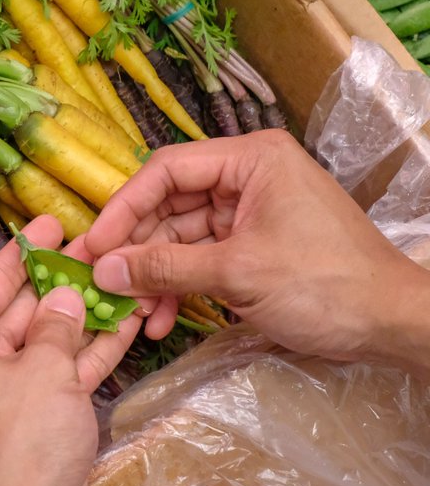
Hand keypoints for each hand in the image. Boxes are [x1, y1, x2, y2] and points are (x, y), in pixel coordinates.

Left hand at [0, 216, 141, 485]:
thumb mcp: (43, 372)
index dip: (26, 249)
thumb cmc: (18, 443)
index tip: (51, 222)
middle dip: (62, 281)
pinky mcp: (29, 418)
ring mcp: (0, 391)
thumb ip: (58, 326)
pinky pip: (57, 373)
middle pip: (20, 307)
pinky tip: (123, 324)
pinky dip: (87, 352)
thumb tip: (67, 297)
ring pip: (46, 340)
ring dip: (84, 315)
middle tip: (98, 249)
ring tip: (121, 280)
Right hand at [86, 130, 429, 366]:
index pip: (167, 170)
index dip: (124, 208)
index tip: (93, 243)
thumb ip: (165, 267)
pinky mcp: (253, 247)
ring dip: (155, 276)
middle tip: (101, 281)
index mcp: (251, 160)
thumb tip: (103, 269)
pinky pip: (201, 259)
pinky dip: (179, 287)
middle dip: (137, 249)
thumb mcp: (237, 273)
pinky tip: (160, 317)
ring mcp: (250, 213)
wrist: (393, 325)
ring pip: (180, 238)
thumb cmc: (325, 284)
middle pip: (169, 205)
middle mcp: (247, 177)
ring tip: (132, 312)